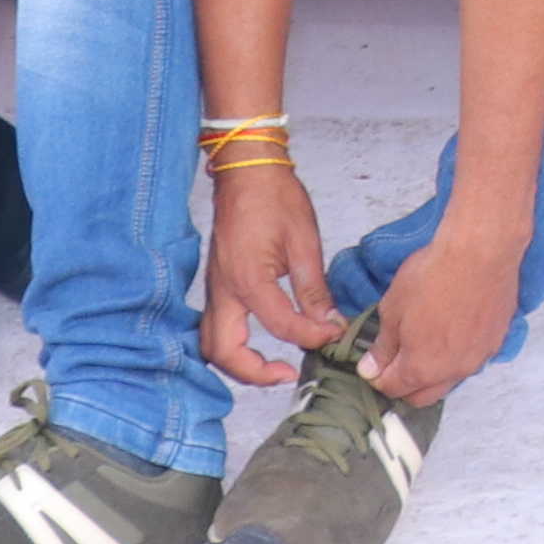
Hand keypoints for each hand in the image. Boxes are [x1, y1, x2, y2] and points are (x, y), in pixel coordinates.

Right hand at [200, 160, 344, 390]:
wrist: (246, 170)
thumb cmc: (275, 197)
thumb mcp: (304, 242)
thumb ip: (314, 289)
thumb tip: (328, 323)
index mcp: (248, 279)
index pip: (280, 325)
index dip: (310, 335)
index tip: (332, 333)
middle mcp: (223, 290)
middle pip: (222, 352)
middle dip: (253, 373)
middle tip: (286, 374)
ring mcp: (214, 289)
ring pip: (211, 345)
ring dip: (237, 365)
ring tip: (272, 366)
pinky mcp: (216, 285)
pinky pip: (214, 328)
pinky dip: (231, 346)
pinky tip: (257, 344)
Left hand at [362, 214, 523, 406]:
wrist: (481, 251)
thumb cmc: (432, 276)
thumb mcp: (393, 307)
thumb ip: (383, 346)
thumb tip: (371, 368)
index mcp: (421, 369)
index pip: (392, 389)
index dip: (377, 378)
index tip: (373, 363)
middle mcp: (452, 373)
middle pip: (422, 397)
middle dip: (404, 386)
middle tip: (395, 360)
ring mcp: (478, 359)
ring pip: (449, 381)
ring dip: (433, 373)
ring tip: (426, 344)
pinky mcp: (496, 341)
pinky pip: (471, 360)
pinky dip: (457, 356)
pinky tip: (453, 331)